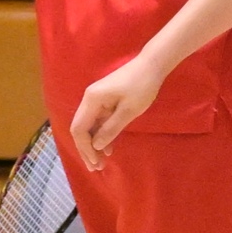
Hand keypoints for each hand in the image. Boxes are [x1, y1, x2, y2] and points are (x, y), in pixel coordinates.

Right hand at [69, 55, 164, 170]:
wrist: (152, 65)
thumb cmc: (142, 86)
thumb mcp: (128, 111)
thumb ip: (111, 129)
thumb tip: (96, 146)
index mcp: (91, 100)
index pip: (79, 129)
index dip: (85, 148)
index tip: (95, 163)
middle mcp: (89, 100)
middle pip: (81, 129)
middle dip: (87, 149)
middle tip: (97, 167)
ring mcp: (97, 100)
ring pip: (89, 126)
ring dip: (94, 144)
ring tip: (102, 162)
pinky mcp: (105, 100)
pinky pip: (99, 121)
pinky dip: (102, 134)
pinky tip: (109, 147)